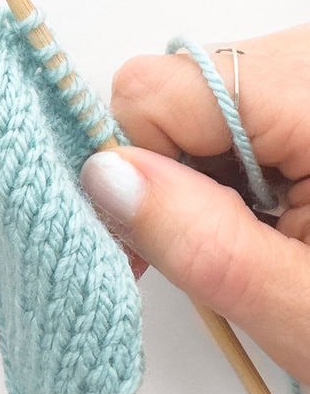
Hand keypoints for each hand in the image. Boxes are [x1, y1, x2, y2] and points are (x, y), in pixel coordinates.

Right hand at [80, 25, 309, 382]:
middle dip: (176, 173)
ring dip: (210, 173)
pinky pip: (236, 105)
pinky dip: (239, 163)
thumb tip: (102, 173)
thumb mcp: (300, 306)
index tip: (156, 243)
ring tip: (270, 233)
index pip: (152, 90)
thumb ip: (199, 239)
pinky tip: (282, 207)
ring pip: (199, 97)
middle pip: (174, 87)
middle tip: (231, 248)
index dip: (136, 169)